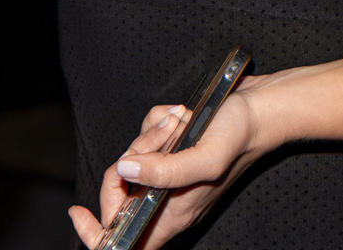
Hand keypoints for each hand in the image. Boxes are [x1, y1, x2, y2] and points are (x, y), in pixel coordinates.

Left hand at [69, 59, 342, 248]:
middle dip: (128, 163)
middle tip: (152, 143)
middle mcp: (169, 197)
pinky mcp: (172, 148)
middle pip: (121, 193)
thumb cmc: (242, 135)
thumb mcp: (204, 158)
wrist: (264, 107)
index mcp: (174, 213)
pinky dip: (159, 122)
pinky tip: (181, 114)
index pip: (126, 241)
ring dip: (149, 135)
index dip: (96, 235)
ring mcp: (170, 171)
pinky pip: (147, 137)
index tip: (78, 214)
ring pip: (133, 160)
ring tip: (178, 121)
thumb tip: (125, 170)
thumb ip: (164, 171)